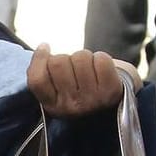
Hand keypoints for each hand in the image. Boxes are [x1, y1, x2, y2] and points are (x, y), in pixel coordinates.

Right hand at [26, 45, 142, 119]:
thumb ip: (43, 73)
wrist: (117, 102)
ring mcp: (91, 100)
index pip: (37, 79)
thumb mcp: (57, 87)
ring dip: (86, 58)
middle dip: (66, 57)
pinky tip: (102, 70)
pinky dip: (102, 59)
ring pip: (80, 57)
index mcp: (53, 107)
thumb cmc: (82, 89)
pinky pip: (100, 59)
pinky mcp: (111, 91)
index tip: (46, 48)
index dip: (39, 58)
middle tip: (75, 68)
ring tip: (90, 70)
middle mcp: (71, 107)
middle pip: (58, 62)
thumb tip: (43, 47)